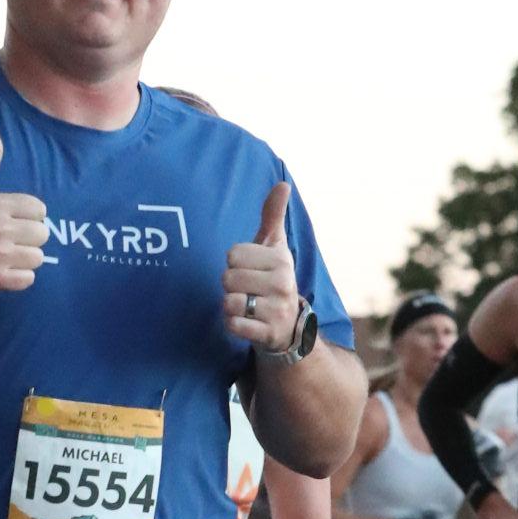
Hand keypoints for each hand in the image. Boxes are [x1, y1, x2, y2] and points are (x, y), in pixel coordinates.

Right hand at [0, 128, 49, 296]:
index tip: (11, 221)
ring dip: (25, 259)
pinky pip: (29, 279)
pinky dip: (19, 278)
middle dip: (29, 238)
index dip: (28, 216)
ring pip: (38, 257)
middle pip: (42, 233)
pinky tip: (3, 271)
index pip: (39, 209)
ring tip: (5, 256)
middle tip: (9, 241)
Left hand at [222, 183, 302, 354]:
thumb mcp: (275, 247)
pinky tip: (245, 321)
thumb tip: (283, 184)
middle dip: (231, 285)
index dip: (235, 263)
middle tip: (248, 290)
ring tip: (247, 305)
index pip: (233, 254)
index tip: (251, 270)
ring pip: (229, 302)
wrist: (290, 325)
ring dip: (230, 305)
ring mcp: (276, 311)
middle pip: (228, 278)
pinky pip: (233, 325)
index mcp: (281, 260)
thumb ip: (273, 216)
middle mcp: (282, 284)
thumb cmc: (273, 279)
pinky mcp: (267, 334)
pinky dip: (233, 324)